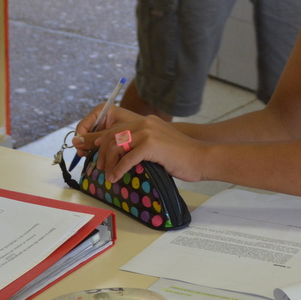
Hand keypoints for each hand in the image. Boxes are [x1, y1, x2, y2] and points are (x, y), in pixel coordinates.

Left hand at [73, 111, 208, 183]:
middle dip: (101, 153)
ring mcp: (147, 133)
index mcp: (145, 122)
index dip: (103, 142)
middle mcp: (144, 123)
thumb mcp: (158, 146)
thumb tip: (122, 157)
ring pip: (116, 146)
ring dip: (108, 163)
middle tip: (100, 168)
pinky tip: (116, 177)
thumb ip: (141, 146)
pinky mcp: (151, 145)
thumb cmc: (182, 157)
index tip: (97, 155)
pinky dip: (119, 169)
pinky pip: (127, 158)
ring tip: (108, 175)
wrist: (202, 158)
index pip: (116, 129)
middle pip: (111, 136)